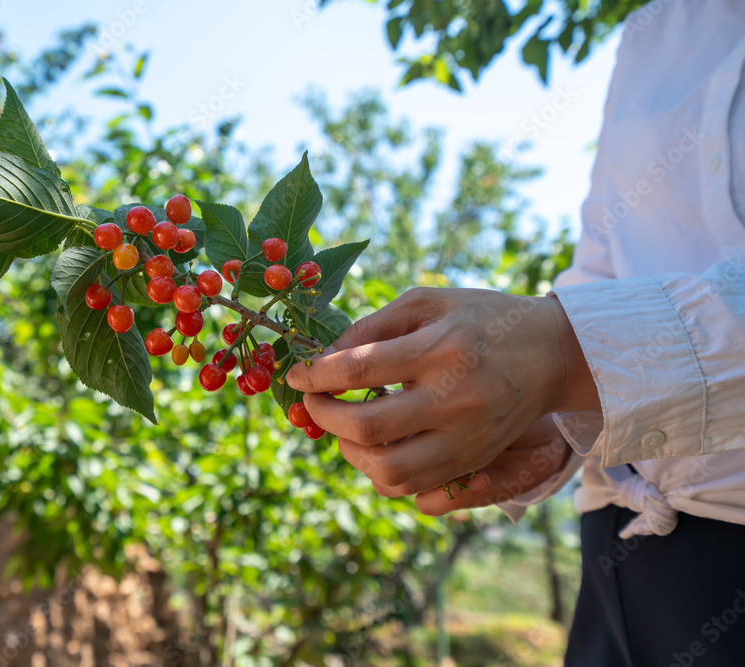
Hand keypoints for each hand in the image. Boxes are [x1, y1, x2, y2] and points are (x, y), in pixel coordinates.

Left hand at [285, 286, 595, 493]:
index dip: (316, 375)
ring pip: (387, 471)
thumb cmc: (480, 318)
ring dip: (348, 452)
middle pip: (366, 427)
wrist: (551, 354)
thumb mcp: (428, 302)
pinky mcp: (469, 462)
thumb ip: (372, 325)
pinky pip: (411, 487)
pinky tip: (373, 445)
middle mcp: (455, 399)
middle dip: (323, 415)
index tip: (296, 376)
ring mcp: (465, 438)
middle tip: (312, 401)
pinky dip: (378, 471)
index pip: (360, 369)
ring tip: (342, 426)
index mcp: (441, 348)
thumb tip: (323, 357)